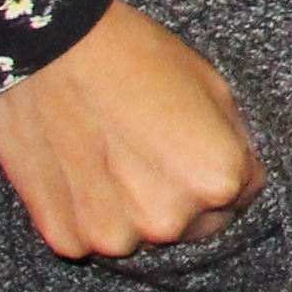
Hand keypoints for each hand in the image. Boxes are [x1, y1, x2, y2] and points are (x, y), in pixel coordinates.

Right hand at [0, 0, 264, 259]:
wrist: (49, 52)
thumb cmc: (134, 59)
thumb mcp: (212, 86)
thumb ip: (232, 142)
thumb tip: (240, 171)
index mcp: (216, 181)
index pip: (243, 195)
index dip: (226, 168)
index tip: (199, 148)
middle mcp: (169, 221)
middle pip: (194, 223)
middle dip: (183, 196)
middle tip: (153, 153)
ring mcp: (114, 237)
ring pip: (140, 233)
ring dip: (133, 210)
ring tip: (112, 159)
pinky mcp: (66, 240)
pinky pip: (91, 236)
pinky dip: (89, 213)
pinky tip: (79, 172)